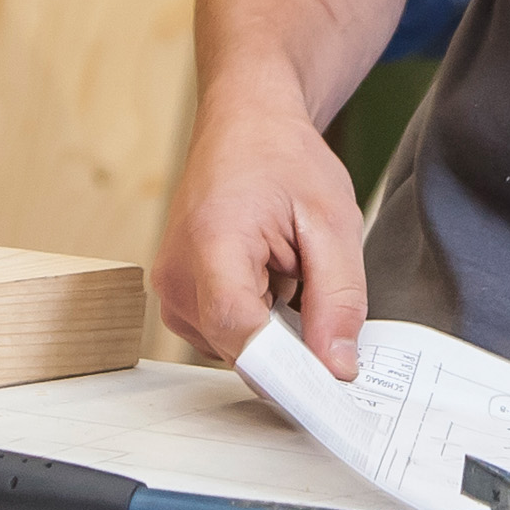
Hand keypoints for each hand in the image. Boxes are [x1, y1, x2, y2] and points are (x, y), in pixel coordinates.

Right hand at [153, 85, 366, 374]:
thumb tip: (337, 367)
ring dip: (275, 329)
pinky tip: (271, 279)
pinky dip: (259, 321)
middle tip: (321, 296)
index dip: (286, 367)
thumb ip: (337, 299)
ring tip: (289, 271)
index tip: (329, 384)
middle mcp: (177, 273)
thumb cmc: (283, 159)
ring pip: (236, 349)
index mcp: (212, 241)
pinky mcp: (178, 298)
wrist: (245, 126)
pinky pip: (226, 336)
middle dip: (291, 343)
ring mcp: (171, 289)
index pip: (238, 328)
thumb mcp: (332, 221)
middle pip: (239, 349)